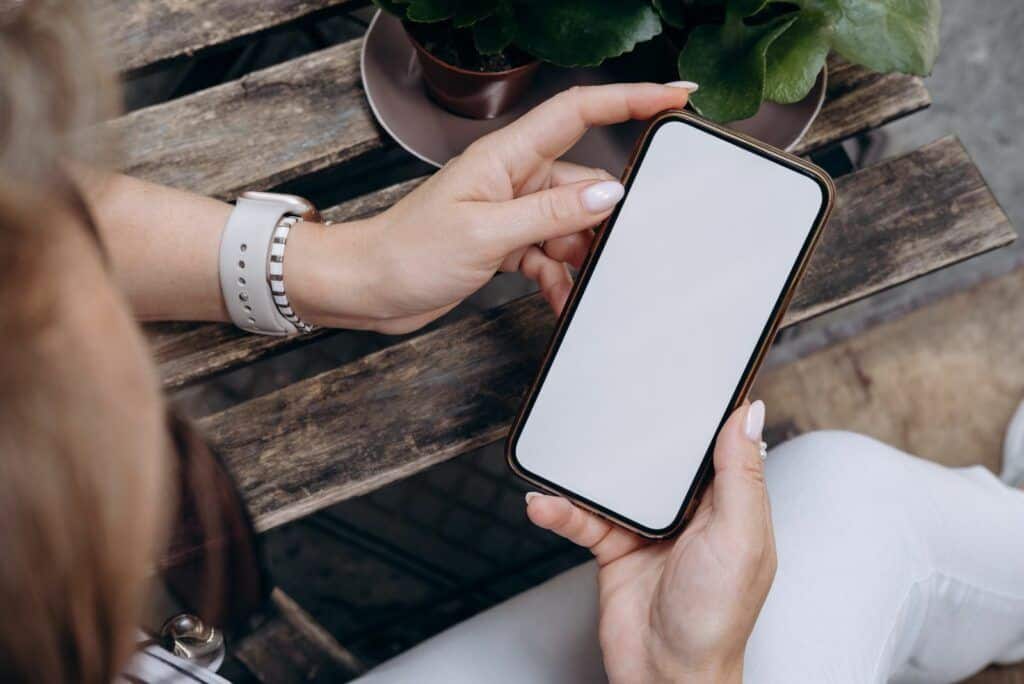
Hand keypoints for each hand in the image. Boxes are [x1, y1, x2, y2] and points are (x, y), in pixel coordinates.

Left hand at [286, 82, 692, 332]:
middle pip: (583, 183)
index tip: (674, 96)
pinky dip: (558, 278)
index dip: (630, 98)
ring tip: (576, 284)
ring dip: (577, 257)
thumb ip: (549, 213)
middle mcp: (513, 178)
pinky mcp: (505, 242)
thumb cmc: (407, 251)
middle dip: (603, 217)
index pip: (578, 112)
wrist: (368, 289)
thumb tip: (607, 194)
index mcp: (506, 156)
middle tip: (620, 245)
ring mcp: (511, 211)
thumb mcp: (485, 233)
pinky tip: (560, 300)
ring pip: (570, 225)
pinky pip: (549, 255)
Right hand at [526, 401, 775, 683]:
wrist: (666, 676)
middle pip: (660, 456)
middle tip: (612, 399)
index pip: (716, 443)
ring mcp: (649, 529)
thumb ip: (742, 475)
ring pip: (614, 482)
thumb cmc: (717, 618)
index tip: (685, 372)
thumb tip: (750, 413)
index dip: (702, 410)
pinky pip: (583, 518)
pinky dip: (561, 509)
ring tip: (561, 457)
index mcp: (730, 503)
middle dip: (636, 432)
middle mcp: (690, 512)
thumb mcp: (739, 538)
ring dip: (586, 473)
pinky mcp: (614, 548)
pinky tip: (543, 503)